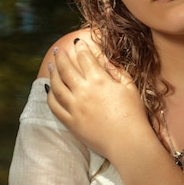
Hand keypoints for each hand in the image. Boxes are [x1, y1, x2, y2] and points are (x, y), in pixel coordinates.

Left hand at [47, 38, 150, 159]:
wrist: (128, 142)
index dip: (81, 48)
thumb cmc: (133, 114)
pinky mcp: (70, 122)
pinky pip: (54, 106)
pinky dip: (50, 96)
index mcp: (99, 80)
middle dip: (61, 57)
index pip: (85, 58)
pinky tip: (50, 89)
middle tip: (59, 51)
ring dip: (53, 73)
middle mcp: (83, 91)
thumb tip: (104, 59)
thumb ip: (116, 71)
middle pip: (66, 69)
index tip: (78, 42)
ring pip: (56, 86)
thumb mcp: (129, 87)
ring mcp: (74, 107)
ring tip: (51, 66)